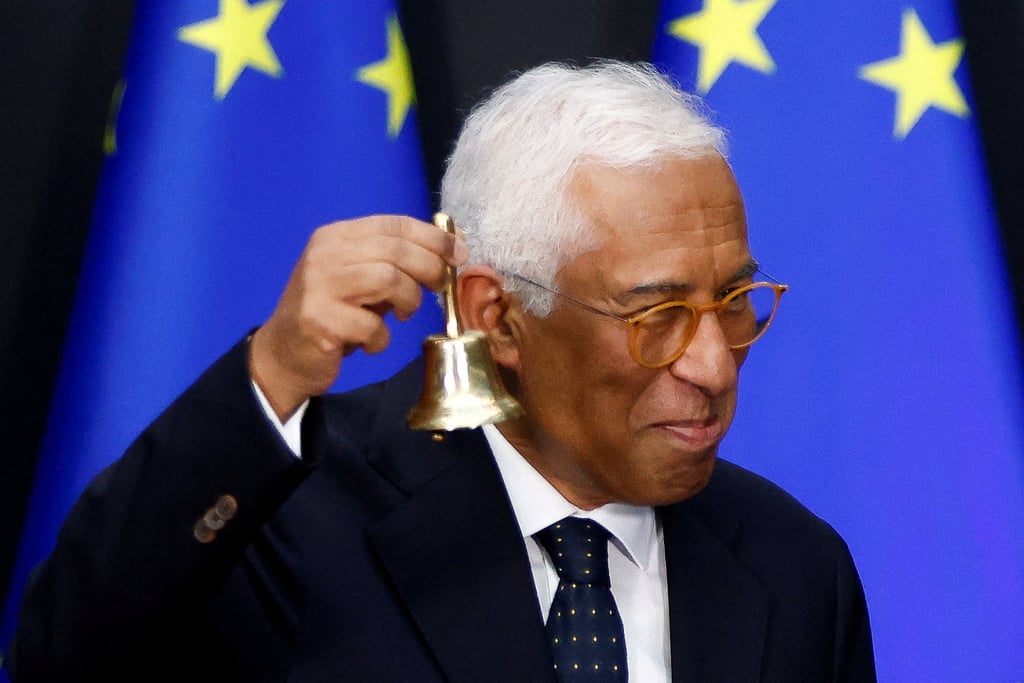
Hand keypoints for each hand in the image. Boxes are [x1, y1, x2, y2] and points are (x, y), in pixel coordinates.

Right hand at [249, 215, 467, 419]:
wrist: (283, 353)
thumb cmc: (333, 313)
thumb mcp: (363, 278)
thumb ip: (399, 261)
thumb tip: (453, 244)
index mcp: (336, 236)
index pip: (394, 224)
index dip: (433, 237)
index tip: (459, 253)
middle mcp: (325, 254)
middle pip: (395, 250)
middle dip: (429, 269)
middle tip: (438, 288)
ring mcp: (318, 285)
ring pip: (388, 279)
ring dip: (407, 301)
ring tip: (401, 315)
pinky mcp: (318, 320)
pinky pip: (371, 325)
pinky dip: (381, 338)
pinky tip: (370, 342)